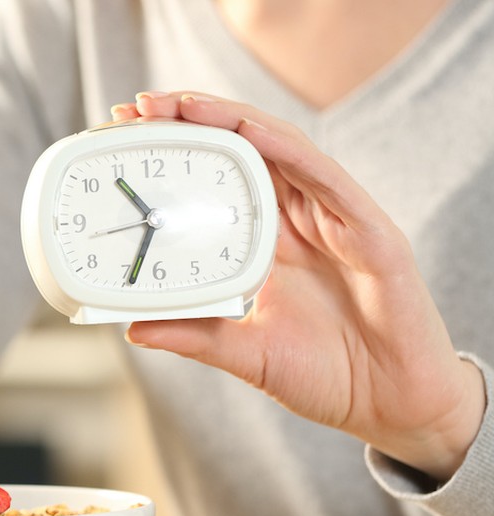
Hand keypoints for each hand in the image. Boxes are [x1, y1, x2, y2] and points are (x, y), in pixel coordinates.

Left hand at [111, 92, 483, 481]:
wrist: (393, 406)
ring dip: (232, 121)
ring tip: (183, 105)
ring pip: (282, 149)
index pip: (220, 178)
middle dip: (194, 120)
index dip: (180, 152)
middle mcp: (301, 221)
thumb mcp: (244, 354)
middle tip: (140, 105)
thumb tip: (133, 328)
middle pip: (245, 150)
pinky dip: (287, 150)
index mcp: (271, 242)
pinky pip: (327, 178)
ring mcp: (336, 220)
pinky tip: (252, 131)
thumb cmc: (328, 375)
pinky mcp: (371, 232)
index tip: (127, 133)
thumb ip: (194, 336)